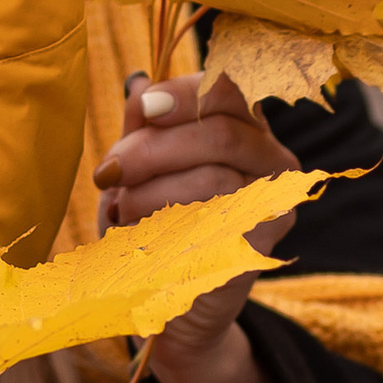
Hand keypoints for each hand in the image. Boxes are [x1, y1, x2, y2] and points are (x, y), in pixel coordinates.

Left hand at [93, 67, 299, 340]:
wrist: (172, 297)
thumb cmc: (156, 222)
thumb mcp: (143, 168)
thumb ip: (144, 126)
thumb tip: (140, 85)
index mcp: (246, 126)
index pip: (230, 89)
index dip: (186, 92)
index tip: (144, 107)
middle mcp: (273, 159)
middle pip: (220, 134)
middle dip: (153, 149)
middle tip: (108, 172)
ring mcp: (274, 203)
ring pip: (213, 181)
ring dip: (152, 194)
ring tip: (121, 210)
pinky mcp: (261, 245)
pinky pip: (212, 227)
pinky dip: (166, 229)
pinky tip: (141, 238)